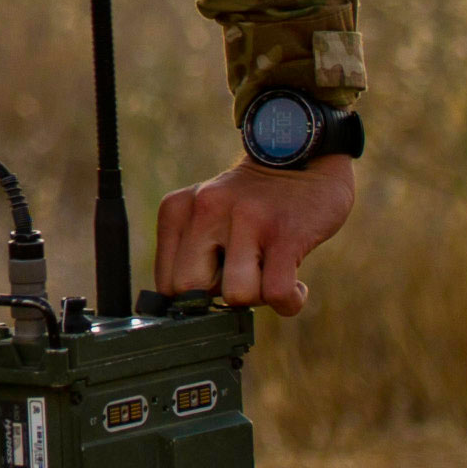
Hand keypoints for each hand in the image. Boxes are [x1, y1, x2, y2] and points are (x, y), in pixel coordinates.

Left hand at [151, 155, 353, 316]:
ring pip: (237, 296)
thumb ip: (191, 252)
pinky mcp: (286, 233)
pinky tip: (296, 285)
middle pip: (190, 291)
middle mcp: (206, 210)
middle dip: (219, 300)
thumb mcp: (206, 213)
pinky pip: (277, 293)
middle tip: (243, 279)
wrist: (300, 156)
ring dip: (259, 297)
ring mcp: (246, 220)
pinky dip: (289, 301)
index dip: (194, 298)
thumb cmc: (252, 202)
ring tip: (270, 274)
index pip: (166, 283)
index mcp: (178, 210)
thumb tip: (187, 312)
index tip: (218, 288)